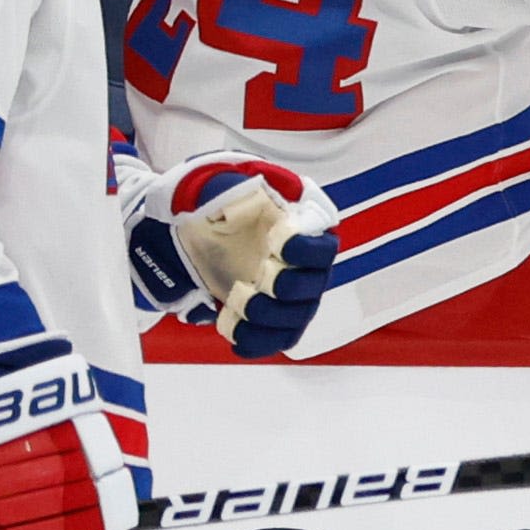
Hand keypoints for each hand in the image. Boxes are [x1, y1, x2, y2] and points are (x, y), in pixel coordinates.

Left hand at [128, 156, 340, 357]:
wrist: (208, 235)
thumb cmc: (227, 208)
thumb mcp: (227, 188)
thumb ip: (236, 186)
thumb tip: (244, 189)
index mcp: (306, 235)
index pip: (322, 248)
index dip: (305, 250)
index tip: (276, 242)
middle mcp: (309, 271)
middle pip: (311, 289)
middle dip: (283, 289)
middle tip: (252, 282)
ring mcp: (294, 299)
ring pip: (295, 320)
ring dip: (266, 320)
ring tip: (234, 306)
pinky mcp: (276, 320)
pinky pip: (277, 339)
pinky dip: (256, 342)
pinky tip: (232, 334)